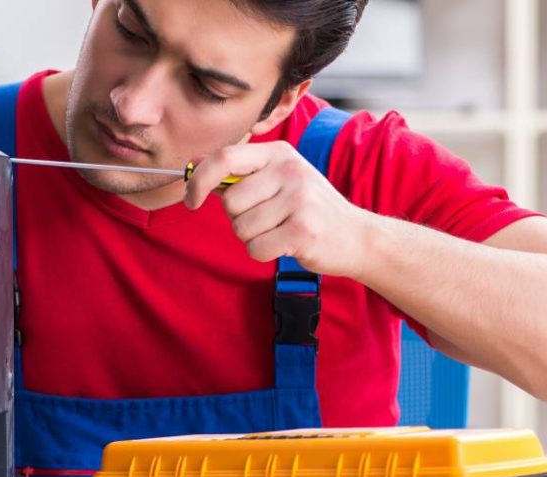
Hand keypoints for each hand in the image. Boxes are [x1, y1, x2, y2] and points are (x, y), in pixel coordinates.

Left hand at [184, 141, 373, 278]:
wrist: (356, 236)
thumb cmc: (310, 209)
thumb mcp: (282, 179)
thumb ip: (243, 174)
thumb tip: (195, 168)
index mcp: (279, 153)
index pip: (225, 158)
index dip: (199, 180)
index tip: (191, 200)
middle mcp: (290, 171)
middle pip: (230, 203)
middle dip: (239, 219)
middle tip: (267, 220)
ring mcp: (299, 200)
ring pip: (242, 228)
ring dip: (253, 238)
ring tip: (280, 231)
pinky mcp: (302, 230)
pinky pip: (256, 248)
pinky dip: (264, 253)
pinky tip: (285, 245)